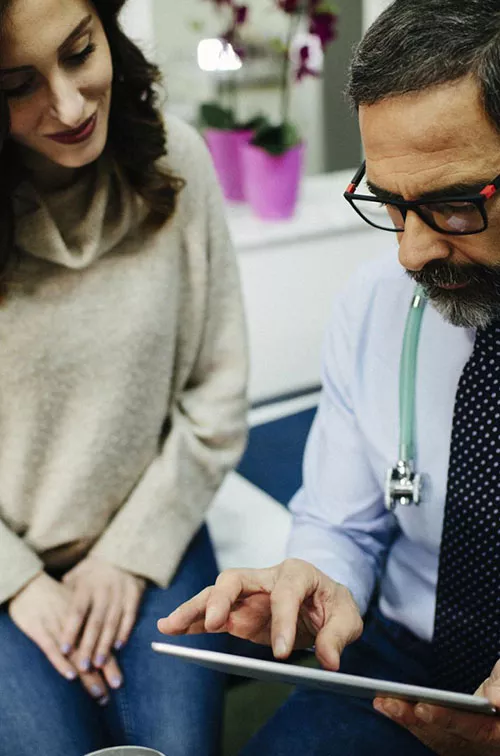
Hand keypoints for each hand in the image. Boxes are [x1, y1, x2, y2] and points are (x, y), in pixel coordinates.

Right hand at [8, 572, 115, 703]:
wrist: (31, 583)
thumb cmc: (57, 595)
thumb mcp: (78, 600)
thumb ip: (92, 615)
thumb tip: (111, 633)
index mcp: (88, 613)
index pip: (102, 640)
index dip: (110, 662)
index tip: (118, 684)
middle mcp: (76, 622)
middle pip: (92, 649)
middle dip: (103, 673)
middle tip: (109, 695)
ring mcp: (58, 625)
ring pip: (76, 652)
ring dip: (87, 675)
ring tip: (97, 692)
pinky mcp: (39, 629)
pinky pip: (51, 648)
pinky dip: (61, 663)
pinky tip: (70, 676)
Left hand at [61, 557, 145, 672]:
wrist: (122, 552)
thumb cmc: (93, 570)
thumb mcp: (76, 576)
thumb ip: (66, 595)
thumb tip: (51, 614)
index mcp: (86, 586)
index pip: (77, 611)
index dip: (71, 631)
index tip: (64, 650)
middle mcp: (104, 590)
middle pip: (96, 621)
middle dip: (89, 645)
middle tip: (83, 667)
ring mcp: (120, 592)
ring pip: (113, 622)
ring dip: (106, 644)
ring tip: (100, 664)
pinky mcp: (135, 594)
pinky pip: (130, 616)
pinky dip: (125, 631)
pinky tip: (119, 646)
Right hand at [158, 558, 362, 669]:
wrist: (322, 600)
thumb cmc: (332, 603)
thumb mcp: (347, 617)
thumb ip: (337, 635)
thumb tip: (329, 660)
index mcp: (296, 573)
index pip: (285, 593)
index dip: (282, 622)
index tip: (281, 654)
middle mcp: (266, 578)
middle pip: (235, 579)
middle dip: (222, 599)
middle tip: (215, 623)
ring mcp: (248, 594)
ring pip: (214, 594)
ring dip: (194, 609)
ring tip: (170, 626)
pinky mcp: (237, 612)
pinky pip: (210, 614)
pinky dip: (191, 621)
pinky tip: (172, 630)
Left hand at [373, 660, 499, 754]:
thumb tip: (493, 699)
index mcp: (499, 731)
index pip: (474, 727)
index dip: (446, 719)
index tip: (422, 708)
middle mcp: (484, 746)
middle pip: (447, 737)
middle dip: (415, 719)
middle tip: (390, 703)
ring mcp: (468, 746)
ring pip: (434, 738)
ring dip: (406, 720)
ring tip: (381, 702)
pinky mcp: (453, 741)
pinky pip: (428, 735)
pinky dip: (407, 720)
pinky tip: (386, 705)